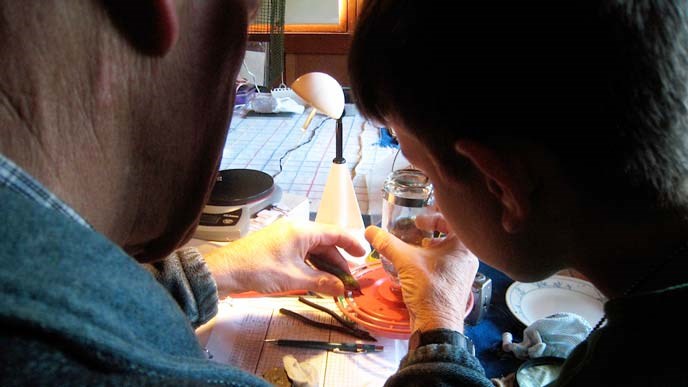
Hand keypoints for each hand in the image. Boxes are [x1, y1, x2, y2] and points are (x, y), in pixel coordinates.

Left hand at [204, 218, 366, 296]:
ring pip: (313, 250)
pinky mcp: (277, 246)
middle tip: (348, 280)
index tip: (364, 255)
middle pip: (325, 243)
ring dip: (324, 266)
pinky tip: (315, 279)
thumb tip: (342, 288)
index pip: (335, 233)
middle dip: (338, 262)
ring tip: (334, 283)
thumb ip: (322, 282)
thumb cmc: (260, 269)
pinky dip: (311, 266)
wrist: (226, 270)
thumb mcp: (294, 279)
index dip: (352, 243)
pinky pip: (302, 253)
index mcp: (303, 230)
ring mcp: (285, 237)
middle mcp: (296, 229)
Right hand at [365, 212, 478, 332]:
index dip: (433, 217)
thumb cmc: (431, 292)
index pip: (451, 221)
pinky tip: (415, 268)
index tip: (418, 221)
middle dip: (430, 233)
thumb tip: (371, 231)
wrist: (436, 326)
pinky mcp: (453, 286)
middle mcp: (466, 259)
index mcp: (463, 247)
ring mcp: (461, 274)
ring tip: (414, 249)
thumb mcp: (405, 262)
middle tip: (415, 232)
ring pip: (446, 253)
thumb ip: (387, 243)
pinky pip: (444, 266)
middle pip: (449, 236)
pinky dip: (431, 262)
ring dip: (429, 248)